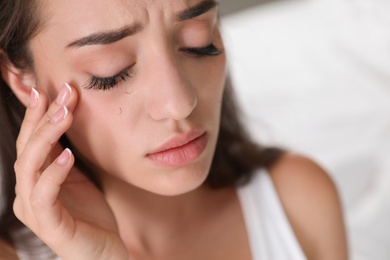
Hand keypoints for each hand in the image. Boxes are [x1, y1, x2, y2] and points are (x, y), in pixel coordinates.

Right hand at [13, 84, 127, 259]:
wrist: (104, 251)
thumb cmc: (91, 214)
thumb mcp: (78, 177)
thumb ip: (65, 153)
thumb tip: (66, 116)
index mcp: (35, 180)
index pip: (32, 140)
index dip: (38, 113)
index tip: (50, 88)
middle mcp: (28, 192)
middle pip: (28, 147)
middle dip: (43, 117)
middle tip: (63, 93)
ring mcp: (35, 210)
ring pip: (30, 166)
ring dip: (46, 137)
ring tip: (64, 114)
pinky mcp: (50, 225)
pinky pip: (45, 195)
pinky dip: (54, 172)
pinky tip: (67, 154)